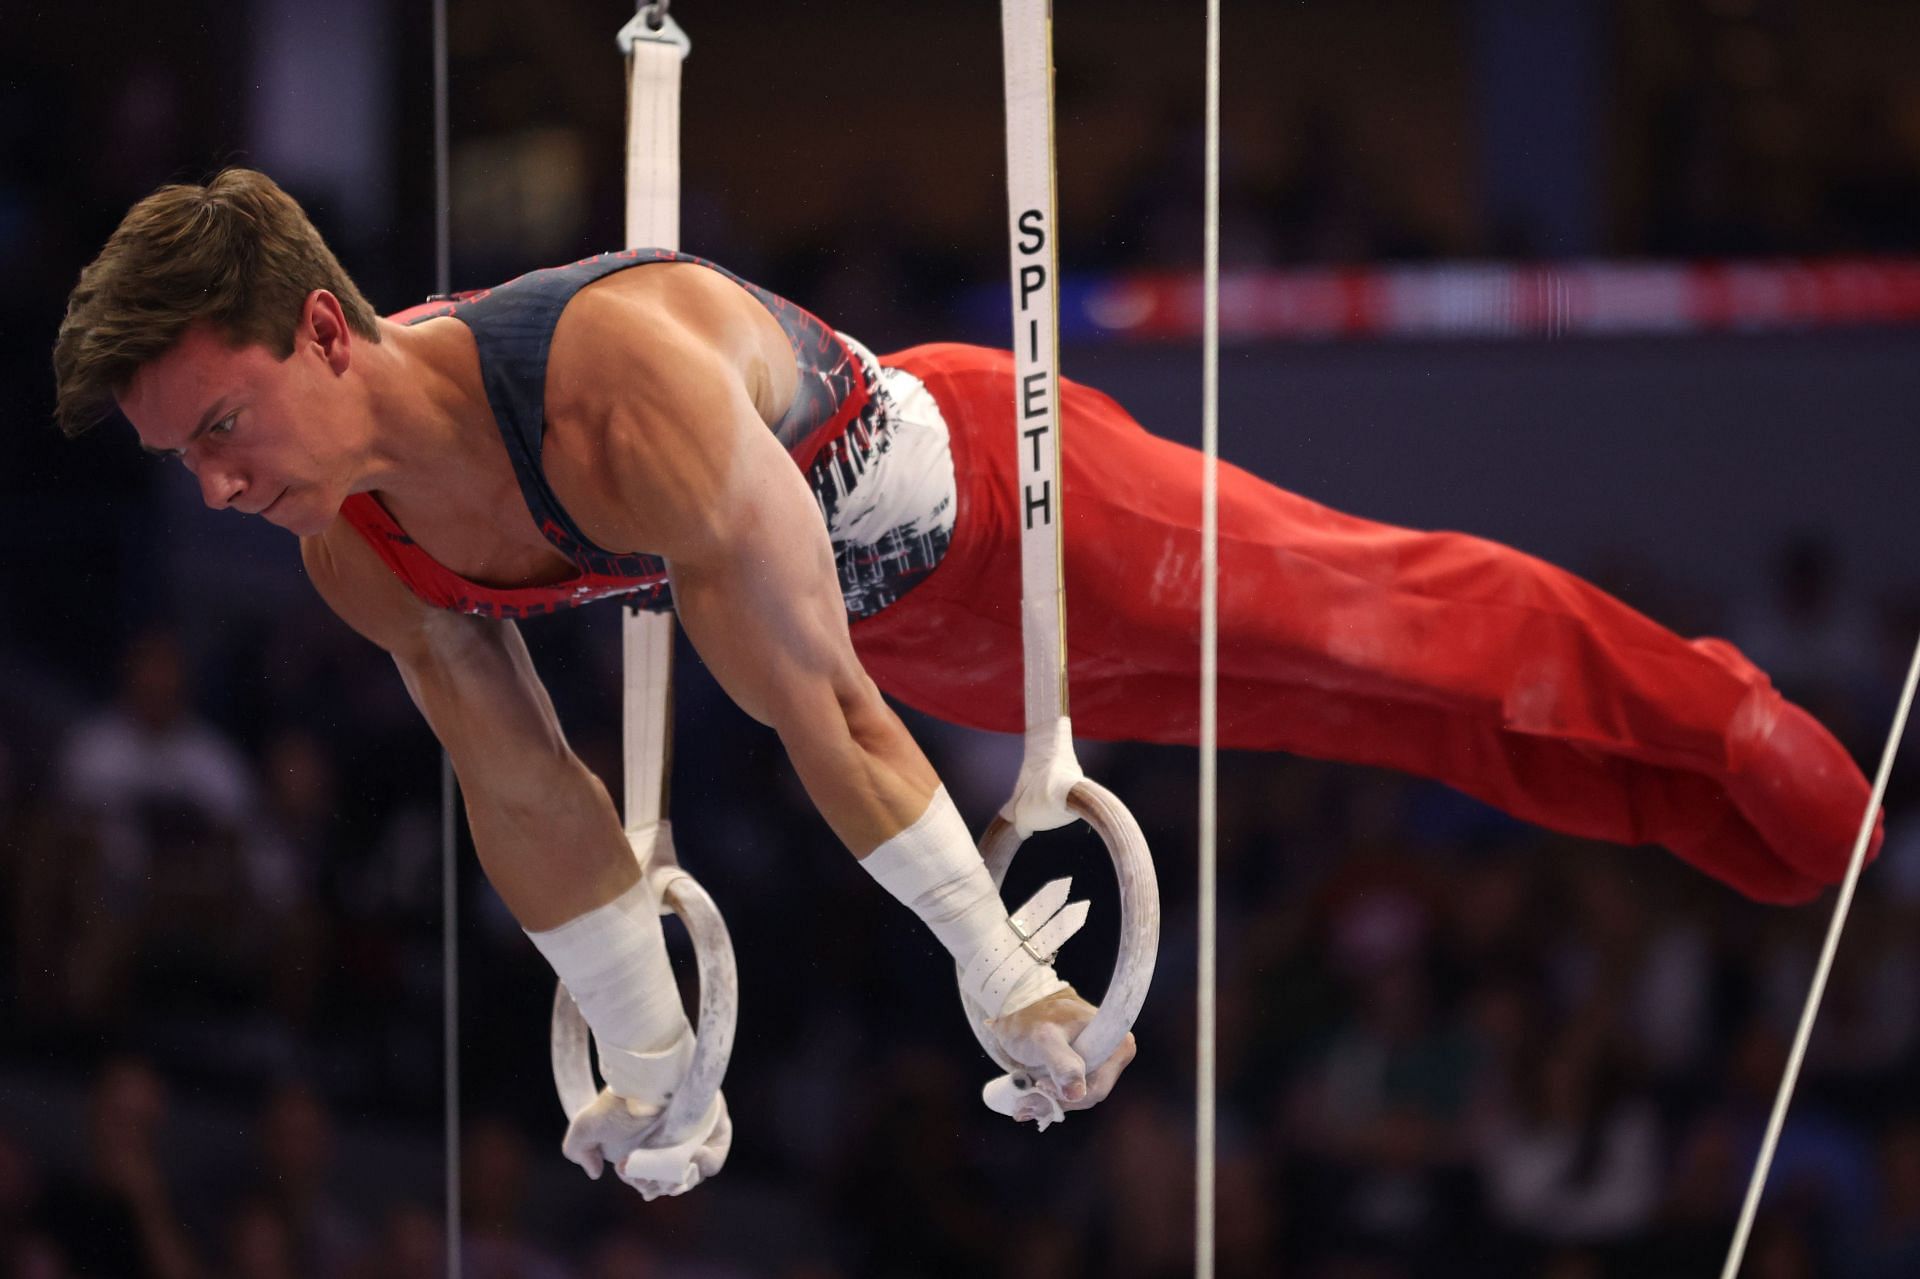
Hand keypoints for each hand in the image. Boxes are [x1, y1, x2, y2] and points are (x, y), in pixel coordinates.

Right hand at [560, 1087, 731, 1199]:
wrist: (650, 1072)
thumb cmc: (619, 1099)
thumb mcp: (586, 1125)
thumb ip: (577, 1149)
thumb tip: (595, 1172)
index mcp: (644, 1148)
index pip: (649, 1181)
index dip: (643, 1184)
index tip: (631, 1173)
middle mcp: (670, 1145)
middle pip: (671, 1182)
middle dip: (660, 1185)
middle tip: (652, 1176)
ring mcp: (695, 1138)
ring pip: (692, 1175)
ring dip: (680, 1179)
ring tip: (669, 1167)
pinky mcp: (716, 1129)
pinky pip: (714, 1159)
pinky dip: (704, 1165)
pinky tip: (692, 1157)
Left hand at [984, 985, 1137, 1123]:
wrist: (1018, 1003)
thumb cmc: (1032, 1017)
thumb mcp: (1045, 1039)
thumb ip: (1062, 1064)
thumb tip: (1077, 1093)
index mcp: (1117, 1042)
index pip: (1098, 1087)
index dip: (1070, 1095)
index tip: (1041, 1086)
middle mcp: (1115, 1052)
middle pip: (1089, 1094)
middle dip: (1057, 1099)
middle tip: (1026, 1098)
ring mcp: (1102, 1060)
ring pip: (1079, 1095)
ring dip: (1051, 1099)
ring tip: (1025, 1095)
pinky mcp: (1087, 1065)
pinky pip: (1072, 1090)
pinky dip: (1051, 1095)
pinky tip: (1031, 1093)